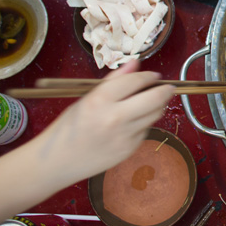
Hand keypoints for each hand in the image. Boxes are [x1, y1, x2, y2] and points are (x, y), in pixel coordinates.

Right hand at [31, 61, 173, 186]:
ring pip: (155, 115)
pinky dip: (144, 123)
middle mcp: (115, 118)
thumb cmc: (69, 127)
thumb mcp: (86, 98)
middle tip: (167, 87)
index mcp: (100, 100)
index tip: (154, 76)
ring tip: (151, 102)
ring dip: (158, 106)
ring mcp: (124, 136)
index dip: (148, 76)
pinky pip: (145, 130)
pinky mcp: (129, 149)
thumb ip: (113, 80)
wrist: (58, 162)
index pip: (135, 81)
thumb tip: (135, 63)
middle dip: (165, 90)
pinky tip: (133, 122)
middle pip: (154, 98)